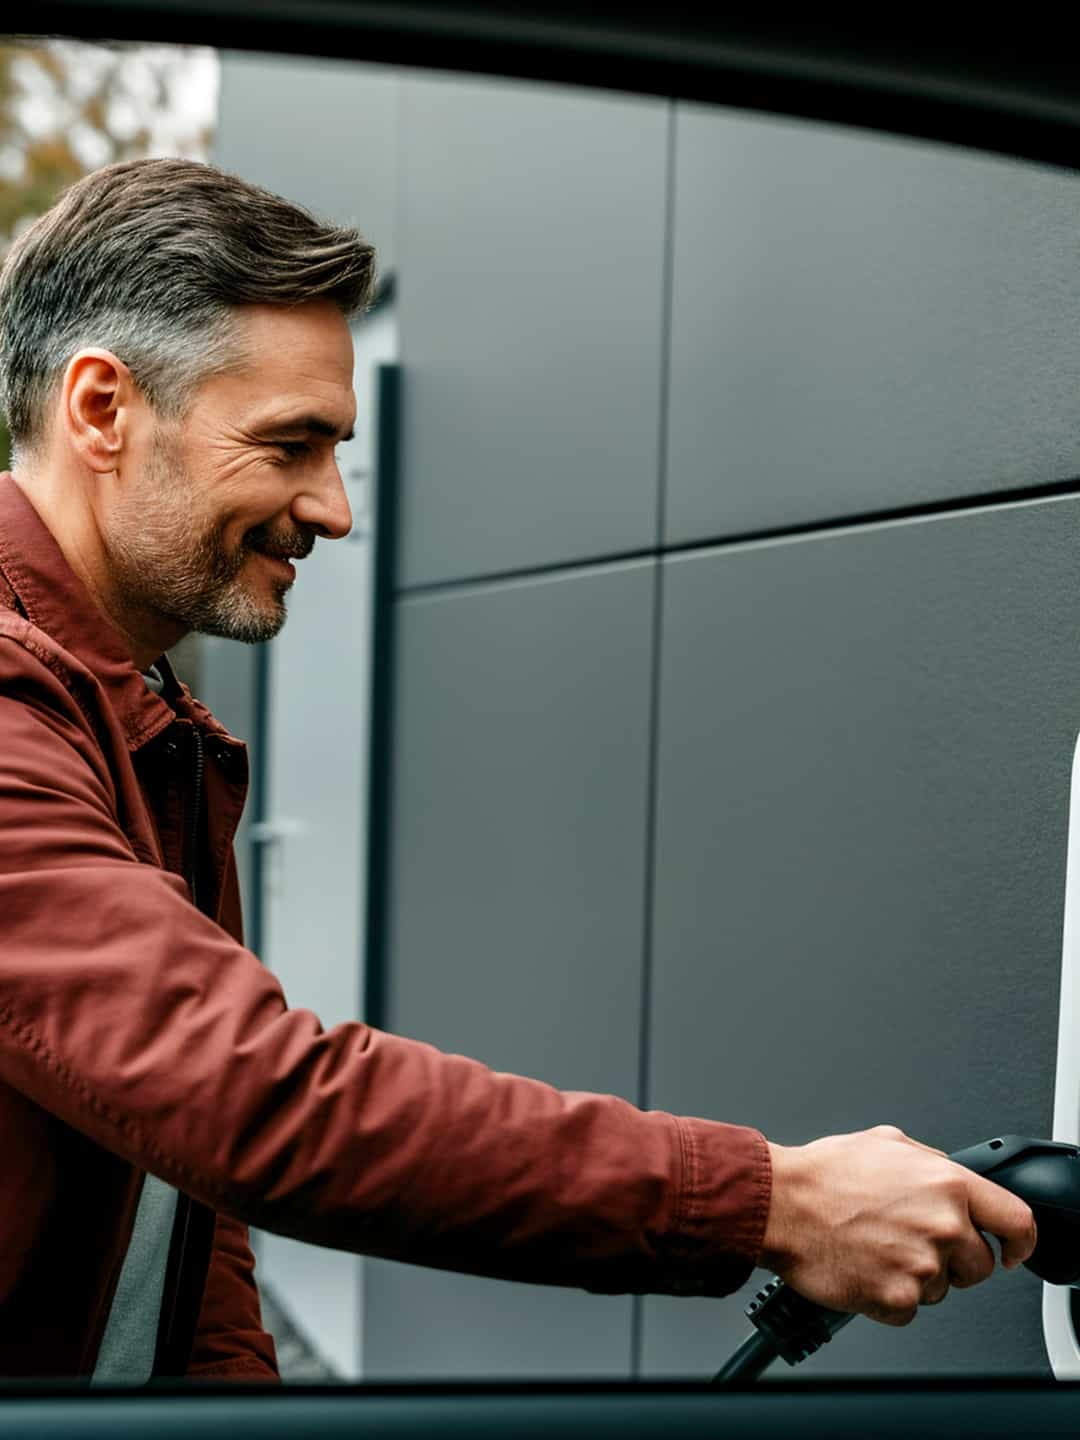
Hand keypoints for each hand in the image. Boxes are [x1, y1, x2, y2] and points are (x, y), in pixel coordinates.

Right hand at [759, 1124, 1036, 1326]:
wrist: (781, 1205)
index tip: (1010, 1250)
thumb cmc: (824, 1174)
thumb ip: (931, 1162)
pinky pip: (910, 1309)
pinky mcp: (897, 1298)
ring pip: (942, 1288)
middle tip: (909, 1241)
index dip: (1019, 1242)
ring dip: (916, 1276)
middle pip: (978, 1264)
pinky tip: (865, 1268)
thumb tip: (948, 1178)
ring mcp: (922, 1265)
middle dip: (951, 1258)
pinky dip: (889, 1296)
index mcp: (946, 1184)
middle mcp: (942, 1225)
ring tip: (876, 1248)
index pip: (1016, 1221)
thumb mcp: (886, 1143)